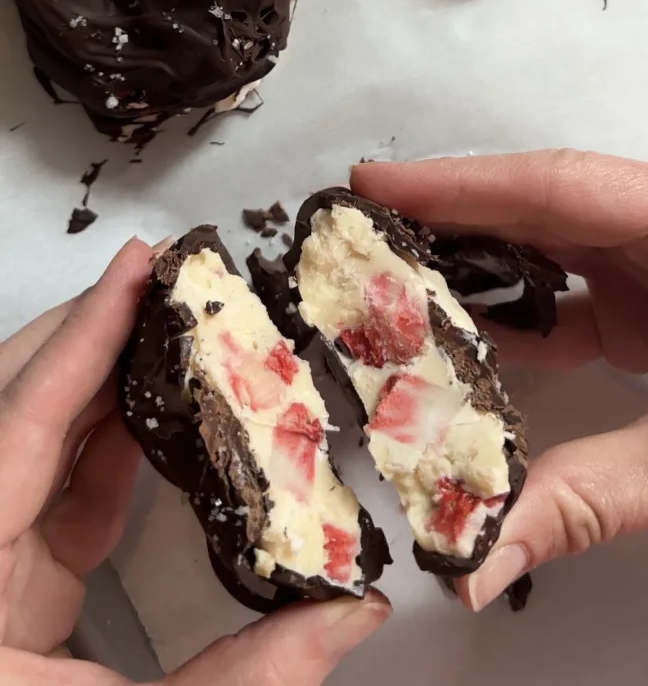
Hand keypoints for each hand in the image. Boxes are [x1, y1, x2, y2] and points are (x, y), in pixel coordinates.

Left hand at [0, 238, 389, 684]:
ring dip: (109, 385)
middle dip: (94, 337)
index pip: (20, 425)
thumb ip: (243, 685)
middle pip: (15, 408)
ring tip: (184, 335)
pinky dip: (111, 448)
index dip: (84, 336)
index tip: (141, 261)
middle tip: (175, 285)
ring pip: (35, 440)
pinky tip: (166, 424)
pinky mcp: (4, 579)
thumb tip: (355, 616)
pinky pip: (55, 489)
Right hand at [352, 150, 647, 610]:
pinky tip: (476, 340)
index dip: (456, 185)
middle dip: (453, 225)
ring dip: (485, 270)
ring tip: (398, 287)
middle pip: (545, 208)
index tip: (373, 186)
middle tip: (363, 241)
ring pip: (560, 246)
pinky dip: (529, 315)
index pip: (555, 187)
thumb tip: (475, 560)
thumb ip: (585, 500)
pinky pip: (584, 290)